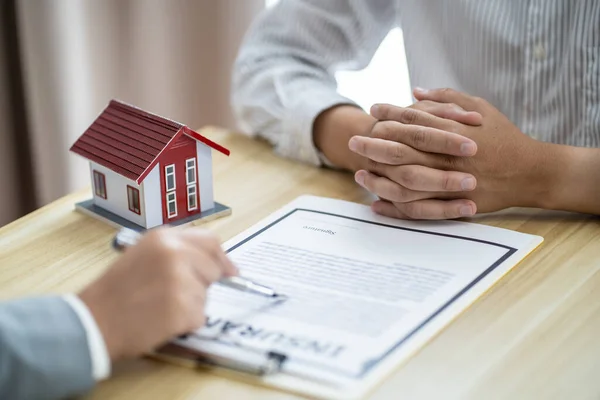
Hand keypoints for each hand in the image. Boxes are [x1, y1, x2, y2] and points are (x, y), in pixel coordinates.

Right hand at [79, 227, 236, 360]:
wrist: (93, 321)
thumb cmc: (116, 292)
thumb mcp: (144, 255)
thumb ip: (178, 252)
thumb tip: (219, 265)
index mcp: (165, 237)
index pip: (210, 242)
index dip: (221, 259)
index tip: (229, 271)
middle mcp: (175, 254)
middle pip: (213, 269)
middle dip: (201, 284)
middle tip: (172, 294)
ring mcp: (180, 281)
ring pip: (206, 296)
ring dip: (189, 305)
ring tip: (159, 306)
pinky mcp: (182, 308)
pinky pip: (199, 317)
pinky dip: (184, 323)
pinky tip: (160, 319)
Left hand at [349, 88, 549, 218]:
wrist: (529, 172)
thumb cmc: (505, 136)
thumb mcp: (480, 108)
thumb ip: (447, 99)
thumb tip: (414, 92)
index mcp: (454, 132)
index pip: (413, 122)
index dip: (390, 115)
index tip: (372, 110)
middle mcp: (448, 158)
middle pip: (402, 151)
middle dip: (374, 145)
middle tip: (354, 141)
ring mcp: (449, 183)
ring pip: (405, 182)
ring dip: (379, 178)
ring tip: (359, 172)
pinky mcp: (452, 204)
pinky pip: (417, 209)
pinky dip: (394, 208)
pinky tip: (375, 203)